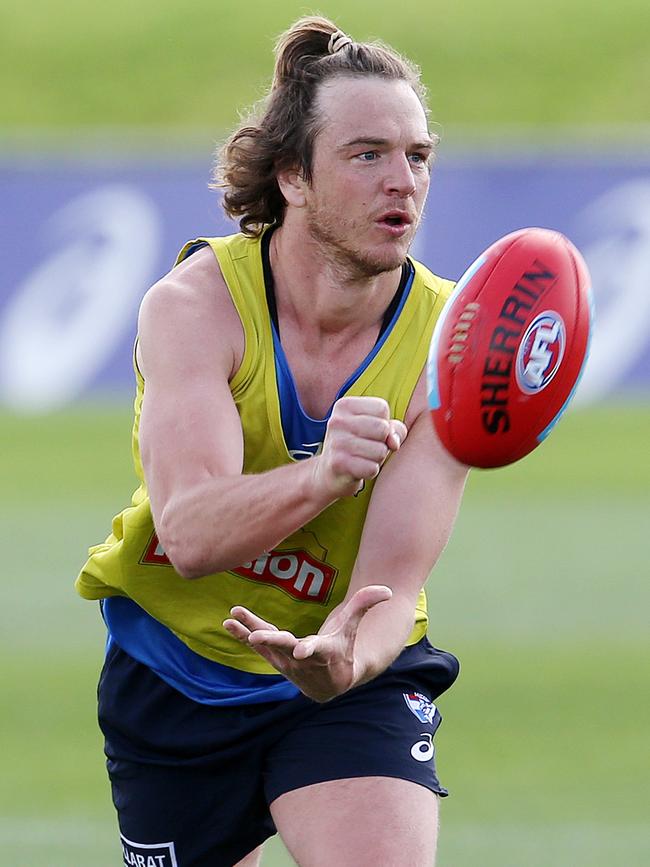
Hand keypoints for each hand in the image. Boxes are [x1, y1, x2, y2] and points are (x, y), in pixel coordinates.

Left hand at [223, 585, 392, 701]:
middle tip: (255, 637)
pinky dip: (242, 635)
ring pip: (266, 646)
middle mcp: (302, 660)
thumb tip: (386, 590)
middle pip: (285, 649)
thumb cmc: (344, 649)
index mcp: (324, 652)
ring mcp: (285, 661)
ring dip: (247, 633)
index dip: (310, 649)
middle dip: (271, 642)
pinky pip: (257, 646)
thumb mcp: (353, 627)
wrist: (330, 682)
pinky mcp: (274, 658)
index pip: (317, 650)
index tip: (302, 650)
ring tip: (230, 619)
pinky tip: (229, 622)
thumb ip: (365, 605)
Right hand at [313, 397, 406, 498]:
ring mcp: (336, 442)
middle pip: (383, 428)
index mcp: (344, 405)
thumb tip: (394, 443)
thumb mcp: (376, 429)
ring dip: (377, 458)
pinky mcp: (338, 463)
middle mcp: (337, 421)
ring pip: (381, 450)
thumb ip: (394, 428)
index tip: (369, 431)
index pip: (382, 408)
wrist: (329, 473)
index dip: (384, 423)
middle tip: (367, 447)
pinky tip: (358, 469)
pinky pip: (372, 468)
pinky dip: (371, 471)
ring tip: (362, 458)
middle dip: (382, 442)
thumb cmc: (358, 445)